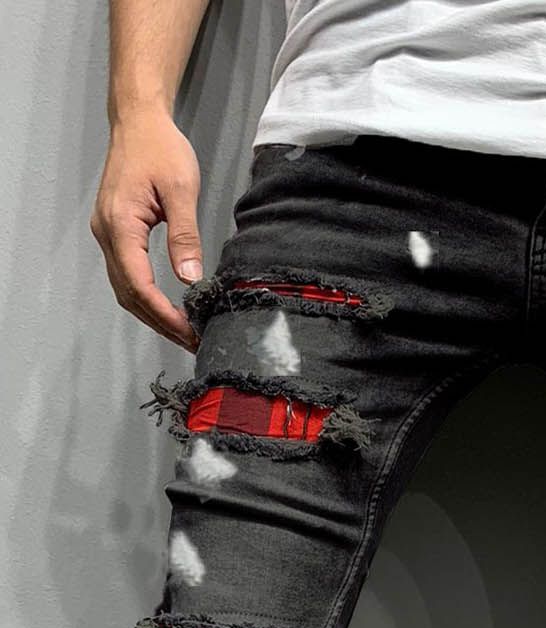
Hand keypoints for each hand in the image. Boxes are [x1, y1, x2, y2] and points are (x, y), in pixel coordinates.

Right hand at [90, 111, 202, 352]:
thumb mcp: (181, 189)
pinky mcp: (114, 232)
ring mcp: (107, 234)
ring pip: (125, 288)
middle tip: (191, 342)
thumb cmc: (160, 147)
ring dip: (152, 314)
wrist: (138, 121)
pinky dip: (145, 297)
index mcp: (120, 225)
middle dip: (159, 322)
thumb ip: (185, 235)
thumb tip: (190, 279)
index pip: (139, 285)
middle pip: (129, 294)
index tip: (188, 331)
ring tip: (183, 331)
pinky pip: (126, 274)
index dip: (164, 314)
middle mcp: (106, 234)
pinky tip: (167, 307)